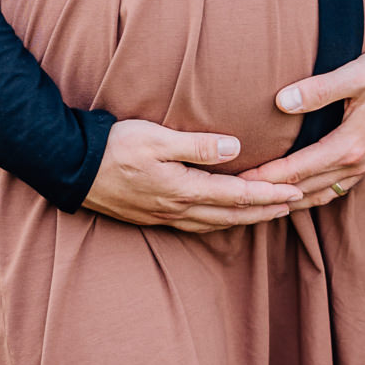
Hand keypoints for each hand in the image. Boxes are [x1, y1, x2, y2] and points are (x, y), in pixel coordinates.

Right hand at [83, 119, 304, 231]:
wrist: (69, 167)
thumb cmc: (112, 147)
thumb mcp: (154, 138)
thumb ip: (196, 145)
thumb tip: (235, 149)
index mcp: (183, 189)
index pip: (237, 195)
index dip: (268, 194)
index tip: (294, 191)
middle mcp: (178, 209)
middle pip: (232, 216)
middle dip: (265, 211)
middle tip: (293, 205)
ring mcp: (165, 217)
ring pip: (216, 224)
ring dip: (246, 220)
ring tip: (268, 213)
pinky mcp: (153, 217)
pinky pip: (197, 226)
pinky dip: (220, 223)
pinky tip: (225, 219)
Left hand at [240, 44, 364, 208]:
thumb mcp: (356, 74)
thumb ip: (318, 89)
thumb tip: (282, 101)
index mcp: (350, 145)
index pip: (296, 170)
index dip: (264, 177)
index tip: (237, 181)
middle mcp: (357, 164)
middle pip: (304, 190)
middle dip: (270, 196)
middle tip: (237, 198)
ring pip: (320, 195)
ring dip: (290, 202)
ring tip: (261, 204)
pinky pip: (335, 190)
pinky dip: (312, 196)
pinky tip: (298, 194)